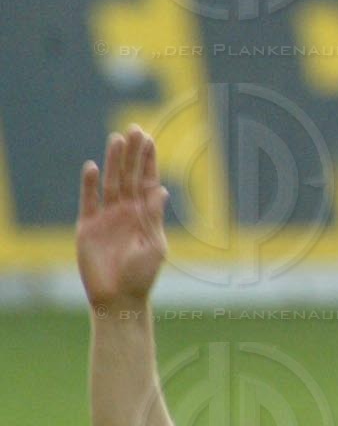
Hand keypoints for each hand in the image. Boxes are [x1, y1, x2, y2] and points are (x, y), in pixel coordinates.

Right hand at [77, 126, 168, 312]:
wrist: (118, 298)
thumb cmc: (142, 275)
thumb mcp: (155, 245)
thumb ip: (154, 217)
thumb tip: (161, 189)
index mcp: (147, 213)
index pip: (148, 180)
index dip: (149, 160)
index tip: (150, 139)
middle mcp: (127, 210)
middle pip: (130, 175)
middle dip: (133, 153)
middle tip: (135, 128)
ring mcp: (107, 216)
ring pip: (111, 182)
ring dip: (114, 161)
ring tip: (116, 139)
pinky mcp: (88, 226)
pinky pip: (89, 201)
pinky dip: (90, 185)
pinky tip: (93, 167)